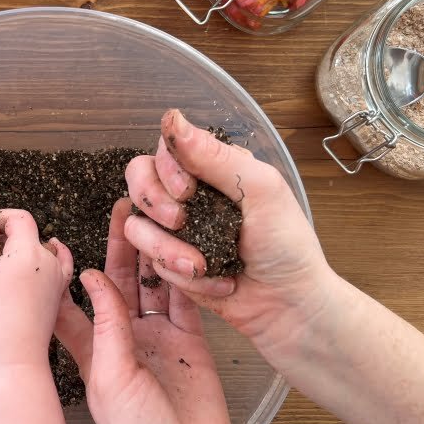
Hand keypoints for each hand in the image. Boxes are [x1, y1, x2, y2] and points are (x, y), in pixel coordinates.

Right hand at [0, 209, 73, 370]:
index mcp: (28, 251)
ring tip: (7, 259)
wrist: (18, 357)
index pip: (19, 217)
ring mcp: (58, 277)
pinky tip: (46, 258)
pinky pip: (61, 265)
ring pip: (45, 248)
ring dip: (25, 247)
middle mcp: (48, 260)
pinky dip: (53, 257)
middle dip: (6, 235)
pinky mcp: (59, 294)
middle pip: (30, 232)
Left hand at [55, 199, 234, 423]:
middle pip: (121, 281)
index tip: (67, 233)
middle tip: (125, 207)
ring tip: (155, 214)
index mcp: (94, 348)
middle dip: (122, 245)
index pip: (78, 299)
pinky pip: (186, 299)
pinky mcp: (191, 341)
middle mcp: (125, 337)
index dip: (73, 267)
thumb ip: (105, 325)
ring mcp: (159, 338)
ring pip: (154, 284)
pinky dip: (185, 273)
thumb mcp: (112, 376)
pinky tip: (184, 245)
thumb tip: (91, 277)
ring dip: (154, 251)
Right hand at [123, 109, 335, 363]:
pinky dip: (181, 274)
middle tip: (180, 222)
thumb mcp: (260, 190)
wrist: (287, 304)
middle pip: (138, 177)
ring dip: (168, 249)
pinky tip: (213, 280)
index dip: (166, 169)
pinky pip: (150, 261)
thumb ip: (214, 156)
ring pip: (136, 224)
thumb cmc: (285, 244)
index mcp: (212, 167)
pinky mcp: (169, 262)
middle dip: (153, 202)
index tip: (188, 191)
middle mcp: (189, 192)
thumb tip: (171, 118)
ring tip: (203, 266)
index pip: (165, 148)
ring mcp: (176, 229)